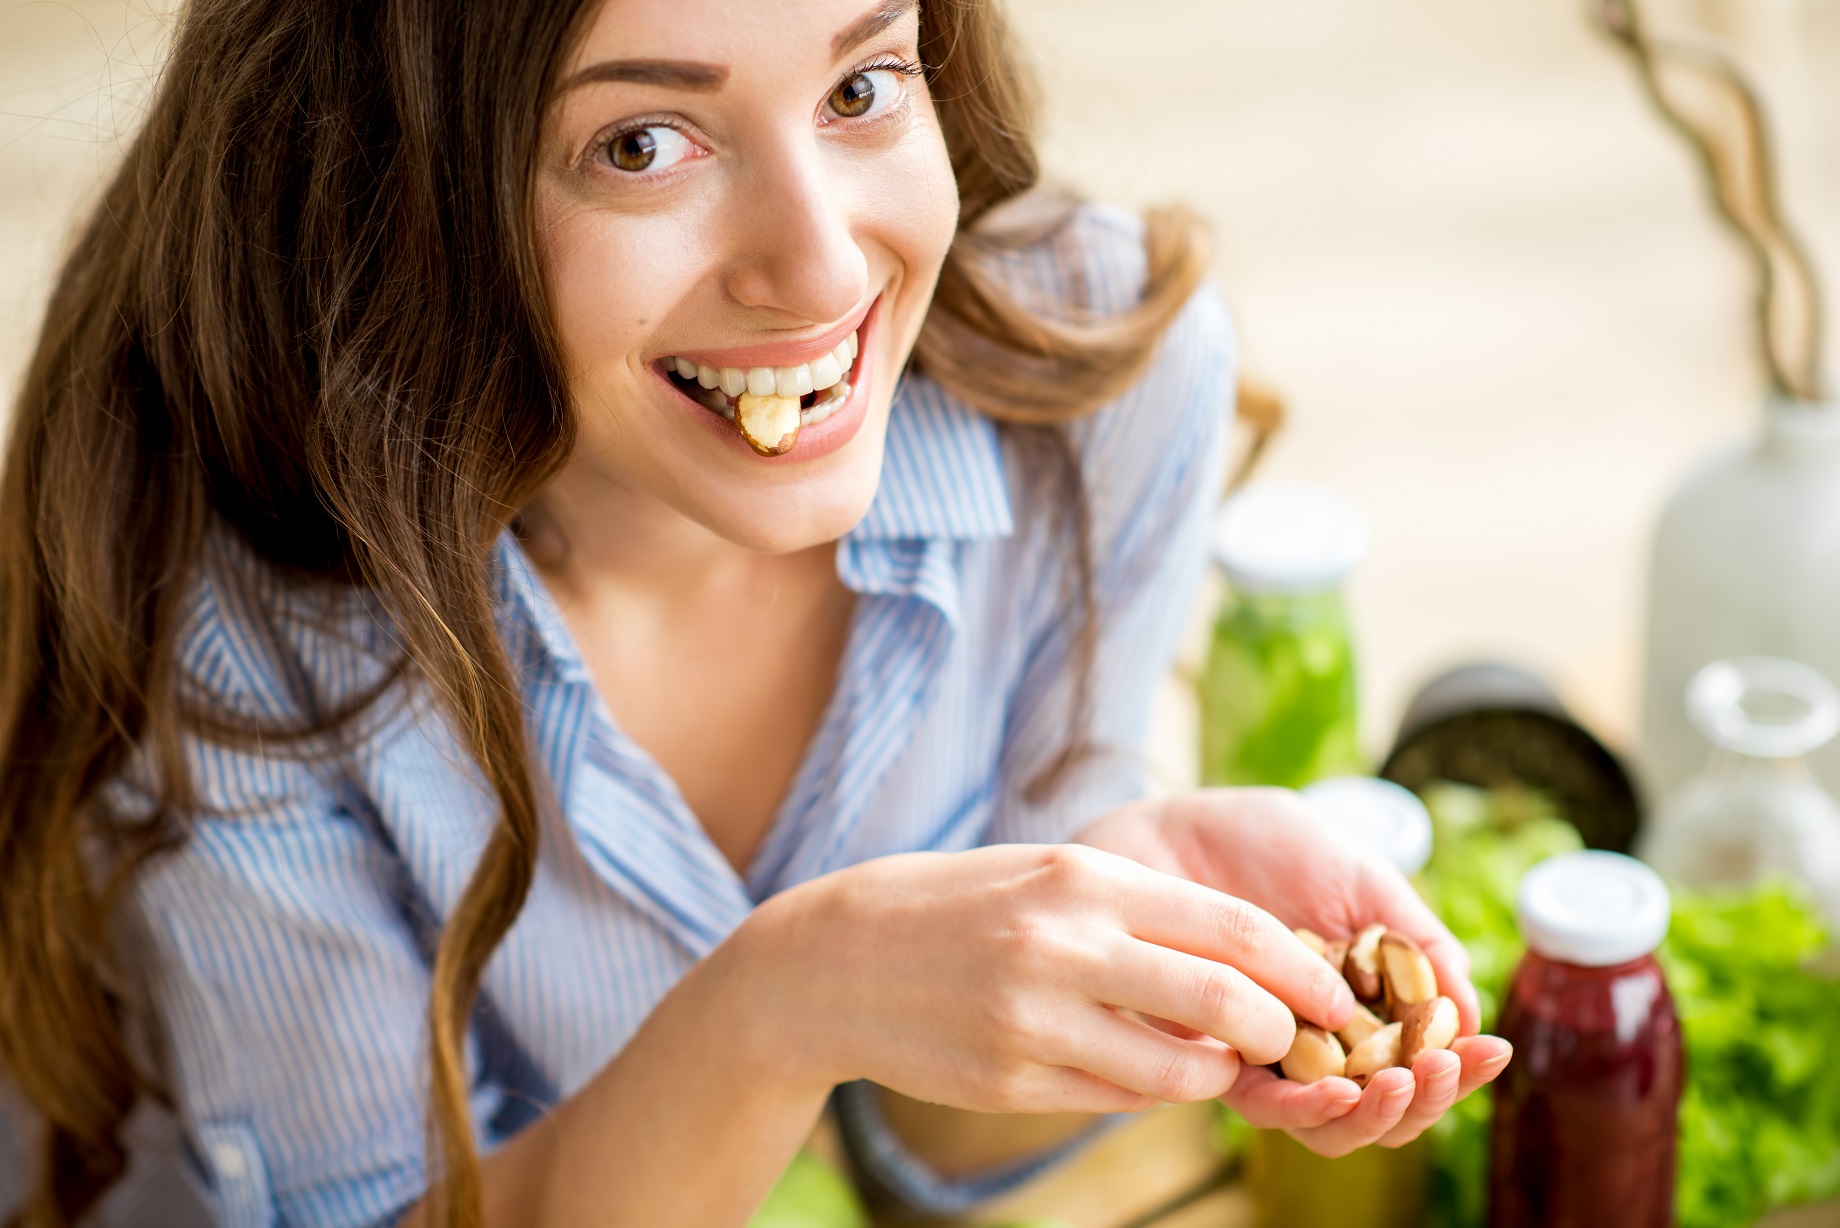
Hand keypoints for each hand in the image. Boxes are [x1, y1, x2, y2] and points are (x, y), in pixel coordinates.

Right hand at [734, 843, 1356, 1116]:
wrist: (840, 957)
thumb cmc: (962, 903)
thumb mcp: (1052, 874)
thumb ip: (1140, 910)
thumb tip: (1241, 961)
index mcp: (1085, 879)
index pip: (1232, 927)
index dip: (1301, 969)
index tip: (1338, 992)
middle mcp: (1064, 945)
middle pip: (1222, 1001)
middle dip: (1280, 1030)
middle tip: (1297, 1040)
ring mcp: (1035, 1019)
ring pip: (1175, 1069)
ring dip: (1216, 1073)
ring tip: (1218, 1060)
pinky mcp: (1012, 1079)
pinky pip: (1115, 1098)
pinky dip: (1149, 1089)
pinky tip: (1143, 1069)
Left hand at [1076, 788, 1512, 1154]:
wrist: (1176, 823)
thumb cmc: (1269, 844)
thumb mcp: (1360, 878)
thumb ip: (1414, 939)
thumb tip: (1469, 1007)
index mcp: (1364, 1003)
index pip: (1421, 1061)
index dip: (1462, 1067)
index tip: (1490, 1050)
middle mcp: (1319, 1040)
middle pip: (1383, 1107)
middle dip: (1425, 1100)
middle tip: (1445, 1070)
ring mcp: (1266, 1053)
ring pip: (1328, 1122)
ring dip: (1373, 1114)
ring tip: (1400, 1082)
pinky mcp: (1211, 1057)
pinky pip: (1263, 1104)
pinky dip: (1306, 1106)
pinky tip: (1337, 1089)